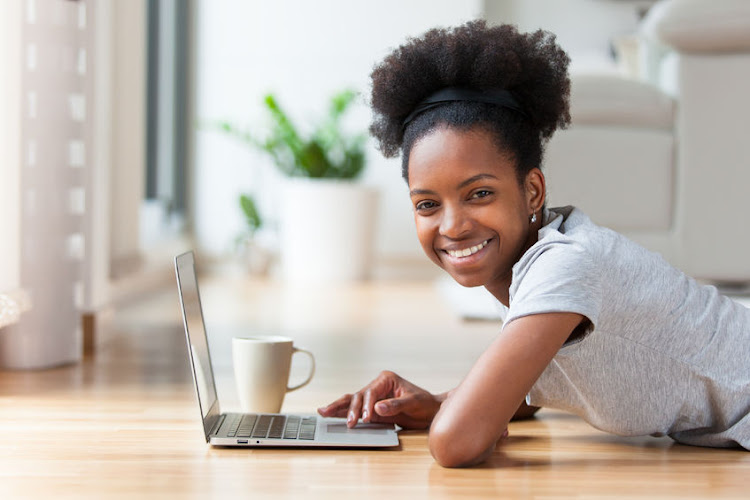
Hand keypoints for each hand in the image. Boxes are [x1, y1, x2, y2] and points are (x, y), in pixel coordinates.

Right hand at [317, 370, 443, 428]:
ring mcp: (373, 397)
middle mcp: (377, 386)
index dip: (366, 405)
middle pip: (358, 396)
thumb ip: (396, 405)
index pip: (371, 392)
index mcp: (386, 379)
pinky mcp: (372, 408)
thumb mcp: (413, 403)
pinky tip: (330, 414)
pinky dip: (343, 412)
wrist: (430, 411)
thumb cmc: (424, 403)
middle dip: (350, 408)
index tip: (365, 418)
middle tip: (349, 422)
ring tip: (323, 412)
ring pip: (352, 401)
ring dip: (339, 408)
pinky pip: (355, 409)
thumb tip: (378, 408)